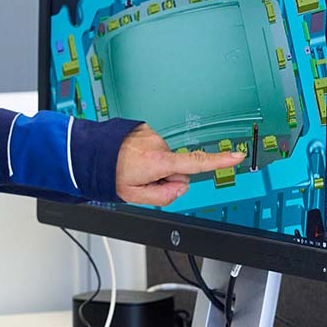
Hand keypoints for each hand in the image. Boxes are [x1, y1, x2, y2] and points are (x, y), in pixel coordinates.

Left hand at [115, 123, 246, 206]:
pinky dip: (145, 153)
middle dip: (163, 176)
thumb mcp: (136, 197)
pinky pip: (153, 146)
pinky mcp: (145, 129)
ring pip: (163, 158)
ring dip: (152, 164)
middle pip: (176, 168)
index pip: (195, 164)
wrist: (89, 153)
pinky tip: (130, 156)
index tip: (237, 157)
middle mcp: (157, 145)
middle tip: (140, 179)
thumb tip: (179, 188)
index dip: (219, 161)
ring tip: (131, 166)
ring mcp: (151, 135)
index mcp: (158, 162)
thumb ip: (164, 197)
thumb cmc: (110, 174)